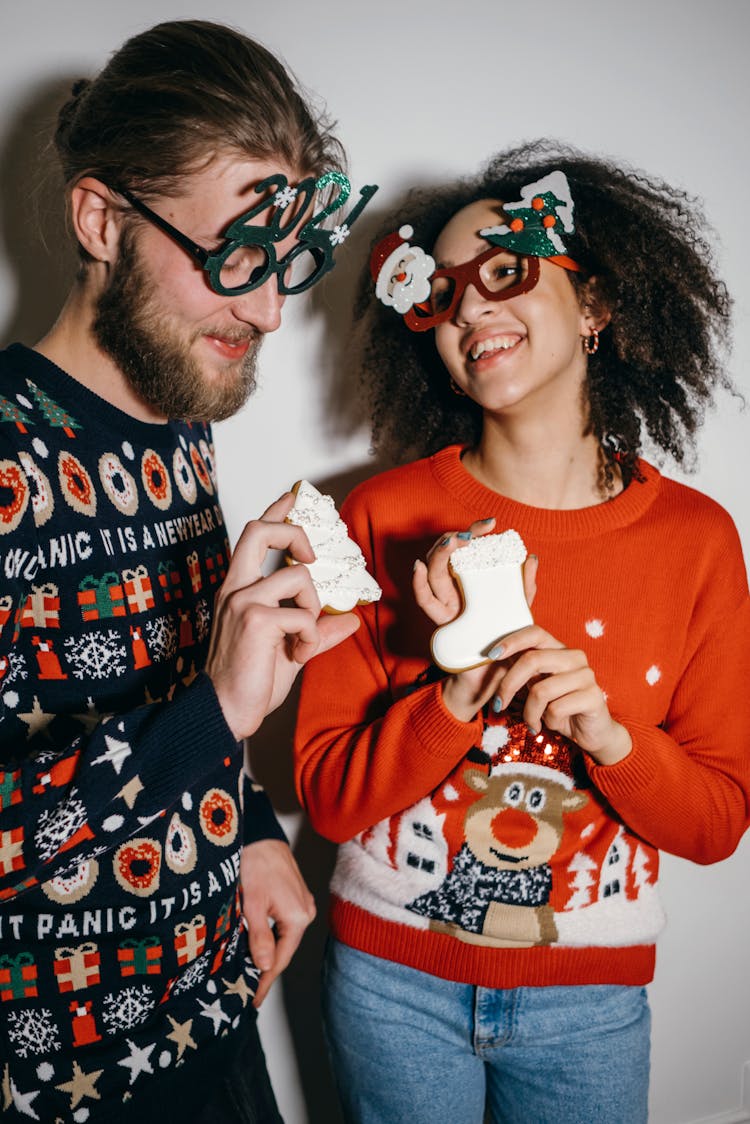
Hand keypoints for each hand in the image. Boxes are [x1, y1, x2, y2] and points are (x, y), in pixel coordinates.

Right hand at [206, 493, 358, 739]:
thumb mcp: (290, 650)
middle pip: (260, 530)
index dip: (275, 512)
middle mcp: (236, 588)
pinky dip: (310, 638)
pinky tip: (297, 657)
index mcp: (239, 589)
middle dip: (295, 532)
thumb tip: (350, 620)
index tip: (291, 496)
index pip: (254, 537)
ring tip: (302, 642)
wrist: (224, 712)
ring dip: (313, 610)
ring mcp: (242, 601)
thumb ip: (317, 631)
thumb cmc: (250, 681)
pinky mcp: (255, 620)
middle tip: (315, 559)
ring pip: (299, 578)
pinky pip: (303, 615)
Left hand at [240, 838, 315, 1007]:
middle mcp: (305, 912)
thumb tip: (266, 967)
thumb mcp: (252, 904)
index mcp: (298, 917)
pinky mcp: (295, 896)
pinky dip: (271, 936)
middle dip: (266, 968)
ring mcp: (302, 903)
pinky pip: (284, 924)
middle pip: (284, 949)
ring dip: (268, 952)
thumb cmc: (256, 864)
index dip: (265, 981)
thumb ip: (259, 937)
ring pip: (284, 937)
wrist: (260, 834)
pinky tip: (258, 943)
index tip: (253, 999)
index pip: (280, 959)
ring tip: (249, 970)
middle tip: (247, 988)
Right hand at [413, 519, 537, 722]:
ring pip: (434, 571)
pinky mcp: (442, 622)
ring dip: (439, 554)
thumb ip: (524, 587)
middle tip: (471, 535)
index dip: (476, 531)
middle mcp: (457, 589)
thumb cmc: (505, 642)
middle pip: (448, 554)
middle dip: (456, 538)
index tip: (492, 523)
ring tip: (452, 543)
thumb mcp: (519, 611)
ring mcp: (447, 603)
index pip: (470, 549)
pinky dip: (419, 584)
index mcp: (474, 582)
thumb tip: (532, 557)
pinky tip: (419, 568)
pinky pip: (425, 601)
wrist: (494, 677)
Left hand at [489, 624, 631, 764]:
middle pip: (532, 660)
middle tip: (498, 704)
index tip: (491, 656)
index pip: (535, 633)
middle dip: (508, 685)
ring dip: (529, 712)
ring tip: (532, 722)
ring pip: (541, 690)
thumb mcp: (536, 686)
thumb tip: (491, 659)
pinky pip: (556, 708)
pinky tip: (552, 724)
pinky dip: (547, 721)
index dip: (511, 641)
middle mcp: (575, 657)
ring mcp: (586, 675)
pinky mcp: (593, 697)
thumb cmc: (558, 706)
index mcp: (559, 649)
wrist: (591, 732)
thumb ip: (522, 671)